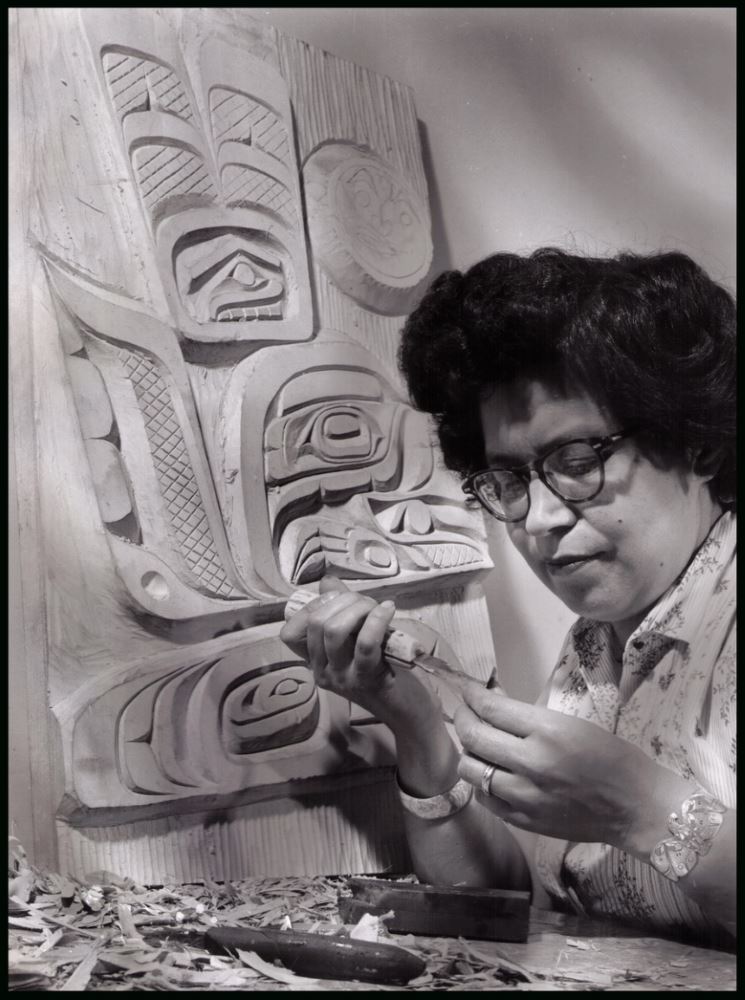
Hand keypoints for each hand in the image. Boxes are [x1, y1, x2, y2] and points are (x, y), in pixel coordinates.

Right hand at [279, 577, 438, 728]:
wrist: (409, 708)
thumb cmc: (383, 669)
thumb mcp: (357, 638)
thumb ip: (340, 610)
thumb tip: (327, 582)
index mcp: (315, 662)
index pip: (290, 631)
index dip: (311, 606)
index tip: (336, 599)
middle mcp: (322, 671)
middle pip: (316, 623)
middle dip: (343, 600)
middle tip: (366, 602)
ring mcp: (342, 677)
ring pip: (334, 629)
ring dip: (358, 607)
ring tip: (377, 607)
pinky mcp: (366, 679)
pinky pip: (365, 641)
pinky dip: (377, 619)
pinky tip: (388, 610)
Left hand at [454, 680, 687, 851]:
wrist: (636, 807)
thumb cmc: (612, 757)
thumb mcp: (573, 723)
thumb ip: (529, 717)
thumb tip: (493, 703)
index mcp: (548, 731)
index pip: (491, 708)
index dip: (472, 696)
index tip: (467, 691)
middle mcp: (531, 763)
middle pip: (473, 736)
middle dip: (462, 718)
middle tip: (465, 712)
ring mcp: (525, 796)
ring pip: (471, 769)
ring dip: (468, 752)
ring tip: (477, 744)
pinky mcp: (524, 821)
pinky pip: (485, 798)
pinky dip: (481, 782)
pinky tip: (491, 774)